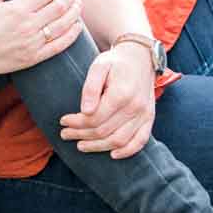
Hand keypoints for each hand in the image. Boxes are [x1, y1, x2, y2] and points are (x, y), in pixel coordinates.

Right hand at [0, 0, 83, 76]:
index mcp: (17, 9)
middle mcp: (28, 26)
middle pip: (59, 8)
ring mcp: (32, 44)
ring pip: (63, 26)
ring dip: (74, 13)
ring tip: (78, 3)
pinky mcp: (33, 58)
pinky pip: (59, 46)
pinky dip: (72, 35)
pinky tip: (77, 26)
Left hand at [59, 44, 154, 158]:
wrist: (140, 57)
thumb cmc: (115, 61)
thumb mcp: (99, 66)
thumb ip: (90, 88)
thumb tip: (85, 111)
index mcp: (121, 94)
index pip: (94, 118)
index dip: (76, 123)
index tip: (63, 121)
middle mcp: (135, 107)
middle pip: (104, 131)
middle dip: (81, 135)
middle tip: (65, 134)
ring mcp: (144, 114)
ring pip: (119, 140)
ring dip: (98, 146)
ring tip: (80, 145)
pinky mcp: (149, 118)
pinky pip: (140, 141)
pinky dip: (127, 151)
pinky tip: (112, 154)